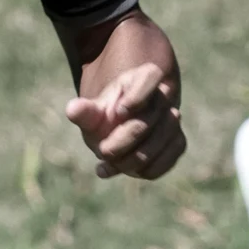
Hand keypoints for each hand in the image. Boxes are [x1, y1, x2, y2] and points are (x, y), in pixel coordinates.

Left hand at [65, 61, 184, 180]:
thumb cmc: (105, 117)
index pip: (150, 77)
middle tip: (103, 151)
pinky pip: (168, 158)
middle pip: (148, 119)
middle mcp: (162, 97)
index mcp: (142, 79)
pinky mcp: (177, 142)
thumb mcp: (93, 114)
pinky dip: (146, 169)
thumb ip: (85, 112)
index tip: (119, 111)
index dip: (138, 94)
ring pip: (161, 140)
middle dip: (124, 140)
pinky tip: (123, 171)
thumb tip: (72, 109)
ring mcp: (172, 120)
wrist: (119, 130)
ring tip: (110, 164)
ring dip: (134, 159)